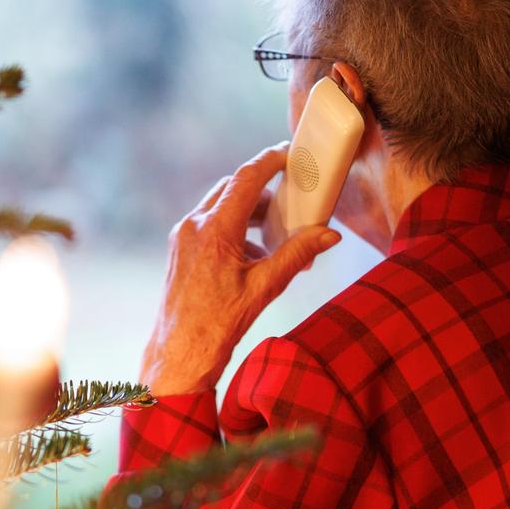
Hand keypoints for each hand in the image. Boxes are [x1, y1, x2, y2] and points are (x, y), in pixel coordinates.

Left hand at [139, 144, 341, 395]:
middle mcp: (194, 226)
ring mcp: (183, 237)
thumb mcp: (266, 287)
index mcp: (215, 230)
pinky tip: (252, 254)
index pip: (247, 178)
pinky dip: (233, 228)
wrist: (179, 354)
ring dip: (248, 210)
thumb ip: (298, 255)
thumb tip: (330, 236)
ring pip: (219, 205)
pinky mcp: (179, 250)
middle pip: (232, 187)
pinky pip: (209, 224)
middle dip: (262, 188)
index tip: (289, 153)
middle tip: (289, 194)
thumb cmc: (218, 324)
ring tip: (276, 231)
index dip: (270, 161)